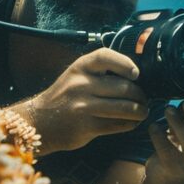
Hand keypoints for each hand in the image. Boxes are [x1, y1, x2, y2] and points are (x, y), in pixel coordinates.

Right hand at [28, 48, 148, 153]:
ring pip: (125, 108)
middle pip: (123, 87)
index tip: (136, 74)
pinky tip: (132, 123)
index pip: (106, 57)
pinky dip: (129, 124)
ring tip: (142, 112)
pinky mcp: (87, 126)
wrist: (39, 122)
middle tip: (144, 99)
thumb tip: (134, 75)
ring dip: (140, 111)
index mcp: (80, 68)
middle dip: (140, 95)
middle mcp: (81, 84)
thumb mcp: (75, 76)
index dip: (125, 63)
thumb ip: (98, 72)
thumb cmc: (64, 97)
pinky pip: (117, 125)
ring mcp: (83, 106)